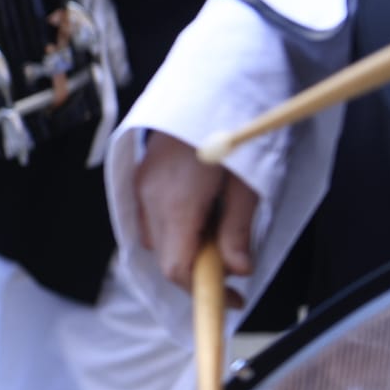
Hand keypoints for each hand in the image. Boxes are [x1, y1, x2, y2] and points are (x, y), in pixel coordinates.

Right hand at [133, 132, 257, 295]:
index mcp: (177, 203)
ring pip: (156, 242)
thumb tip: (240, 271)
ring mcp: (141, 187)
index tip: (234, 299)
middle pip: (165, 259)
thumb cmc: (233, 133)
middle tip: (233, 270)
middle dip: (198, 274)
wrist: (205, 90)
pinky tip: (199, 218)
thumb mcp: (248, 184)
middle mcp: (150, 199)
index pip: (177, 268)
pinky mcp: (141, 178)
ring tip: (217, 237)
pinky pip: (151, 221)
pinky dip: (174, 232)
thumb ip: (238, 230)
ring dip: (185, 251)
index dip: (204, 292)